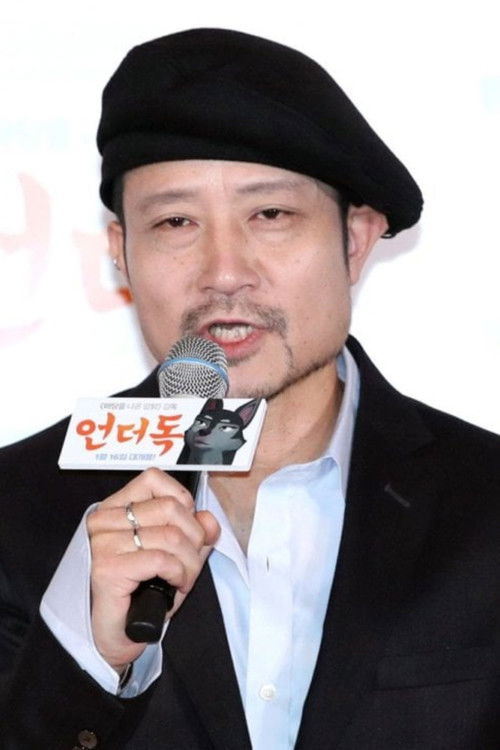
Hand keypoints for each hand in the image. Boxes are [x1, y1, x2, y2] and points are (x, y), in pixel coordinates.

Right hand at [86, 467, 219, 672]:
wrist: (113, 637)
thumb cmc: (139, 595)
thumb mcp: (174, 558)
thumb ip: (193, 535)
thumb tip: (209, 519)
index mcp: (115, 509)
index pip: (153, 479)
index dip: (183, 501)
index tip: (188, 528)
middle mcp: (104, 521)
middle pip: (171, 508)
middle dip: (194, 539)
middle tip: (190, 564)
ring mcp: (103, 543)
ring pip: (171, 535)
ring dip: (190, 563)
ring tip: (183, 579)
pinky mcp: (108, 569)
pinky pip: (162, 559)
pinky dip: (179, 573)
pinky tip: (175, 586)